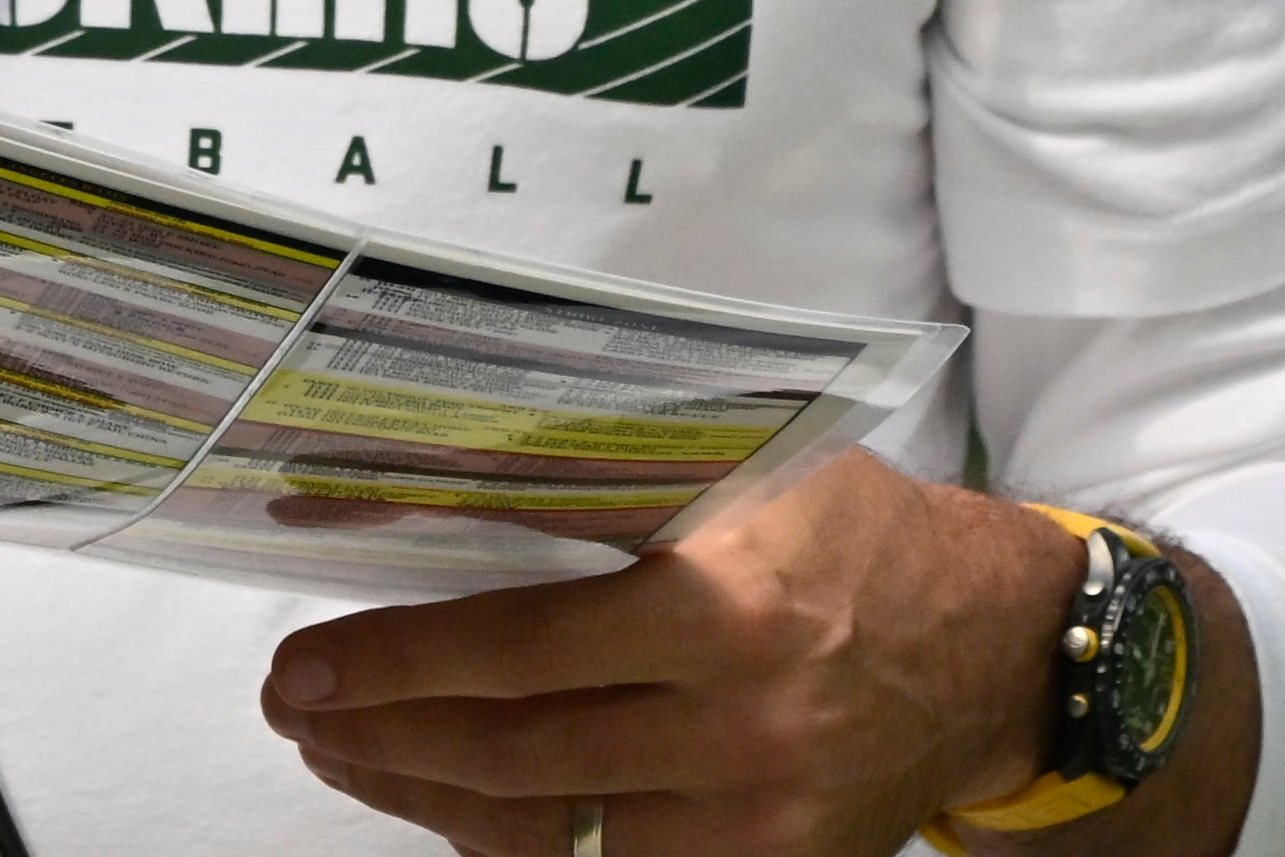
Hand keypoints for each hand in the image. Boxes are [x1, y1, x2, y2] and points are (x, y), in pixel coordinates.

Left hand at [261, 456, 1250, 856]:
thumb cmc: (852, 534)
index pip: (525, 646)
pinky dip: (509, 839)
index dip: (402, 659)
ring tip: (342, 748)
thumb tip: (441, 465)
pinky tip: (441, 797)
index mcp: (726, 608)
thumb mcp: (751, 471)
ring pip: (545, 827)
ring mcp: (749, 820)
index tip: (308, 658)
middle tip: (296, 704)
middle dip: (384, 733)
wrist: (987, 652)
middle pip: (516, 752)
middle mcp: (735, 727)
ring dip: (422, 792)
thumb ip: (621, 480)